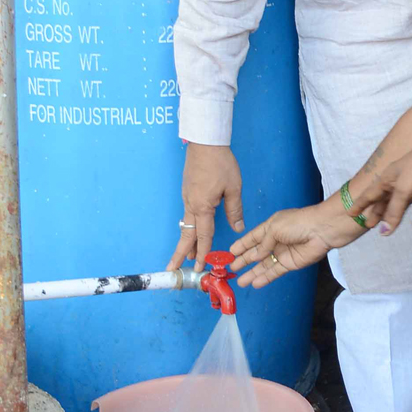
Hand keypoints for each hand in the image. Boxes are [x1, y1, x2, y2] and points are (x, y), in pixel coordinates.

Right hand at [168, 143, 243, 271]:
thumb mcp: (233, 187)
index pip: (203, 235)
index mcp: (203, 207)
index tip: (199, 267)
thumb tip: (238, 228)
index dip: (203, 252)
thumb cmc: (221, 163)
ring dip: (185, 241)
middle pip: (186, 234)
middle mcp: (191, 205)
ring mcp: (187, 198)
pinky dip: (188, 227)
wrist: (205, 143)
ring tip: (185, 255)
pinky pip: (187, 214)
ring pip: (185, 225)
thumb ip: (234, 210)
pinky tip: (192, 230)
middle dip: (180, 253)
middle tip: (173, 268)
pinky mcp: (187, 191)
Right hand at [229, 205, 355, 287]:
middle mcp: (275, 240)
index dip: (242, 244)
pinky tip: (255, 283)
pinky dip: (264, 278)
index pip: (253, 237)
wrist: (321, 230)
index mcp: (271, 227)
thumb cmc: (298, 223)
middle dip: (244, 260)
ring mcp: (282, 253)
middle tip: (231, 268)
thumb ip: (262, 243)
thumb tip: (255, 256)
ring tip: (239, 281)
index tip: (230, 252)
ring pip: (263, 265)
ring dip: (252, 273)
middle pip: (256, 252)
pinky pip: (274, 272)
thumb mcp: (274, 228)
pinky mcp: (290, 264)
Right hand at [350, 134, 411, 232]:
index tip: (350, 213)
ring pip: (402, 204)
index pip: (370, 195)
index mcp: (388, 179)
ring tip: (388, 227)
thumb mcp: (404, 190)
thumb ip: (394, 211)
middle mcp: (399, 182)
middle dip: (377, 212)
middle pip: (385, 201)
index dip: (360, 205)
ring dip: (394, 215)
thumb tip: (384, 232)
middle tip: (369, 226)